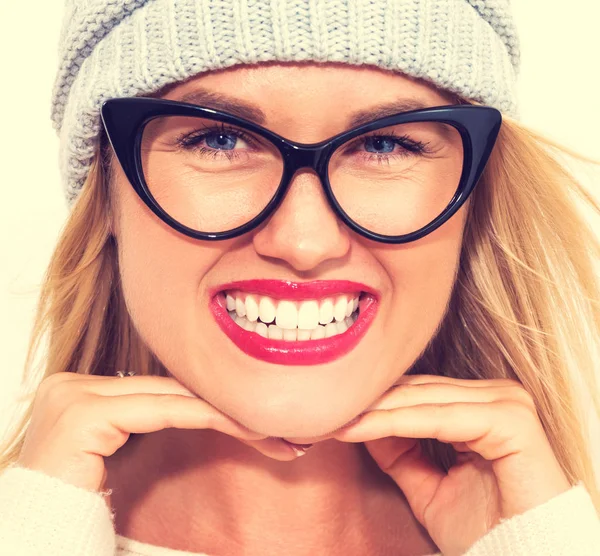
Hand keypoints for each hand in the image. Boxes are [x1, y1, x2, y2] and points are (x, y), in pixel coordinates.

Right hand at [16, 372, 270, 492]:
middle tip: (277, 426)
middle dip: (223, 406)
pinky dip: (205, 416)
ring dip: (225, 411)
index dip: (209, 400)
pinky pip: (161, 410)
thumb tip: (205, 404)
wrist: (40, 546)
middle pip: (166, 388)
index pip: (158, 388)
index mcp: (78, 390)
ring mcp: (72, 395)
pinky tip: (244, 426)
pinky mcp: (81, 414)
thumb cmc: (84, 511)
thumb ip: (149, 420)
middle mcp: (70, 384)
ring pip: (169, 395)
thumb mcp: (127, 455)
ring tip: (270, 429)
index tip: (257, 419)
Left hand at [329, 374, 571, 555]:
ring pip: (425, 401)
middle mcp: (499, 396)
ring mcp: (508, 404)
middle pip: (418, 391)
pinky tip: (362, 427)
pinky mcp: (512, 420)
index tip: (333, 412)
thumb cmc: (484, 531)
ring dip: (376, 411)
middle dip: (370, 404)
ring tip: (336, 418)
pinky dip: (397, 422)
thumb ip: (399, 453)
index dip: (375, 403)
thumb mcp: (427, 487)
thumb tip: (361, 422)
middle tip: (324, 410)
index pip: (419, 392)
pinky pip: (441, 417)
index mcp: (484, 406)